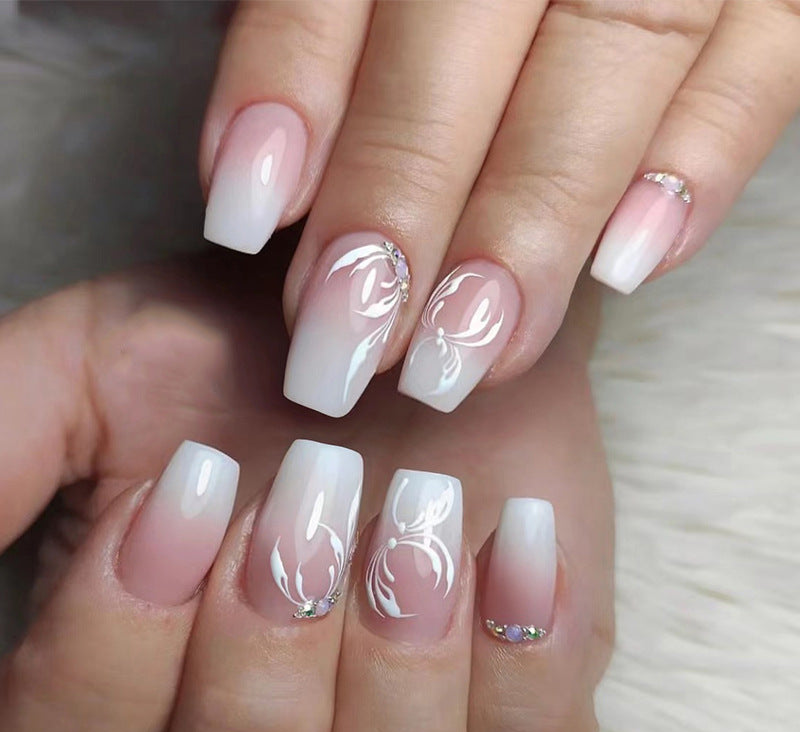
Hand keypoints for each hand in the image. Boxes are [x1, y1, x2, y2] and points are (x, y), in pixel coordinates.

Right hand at [0, 242, 612, 731]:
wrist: (410, 338)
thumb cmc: (254, 352)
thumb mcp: (96, 373)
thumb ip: (1, 448)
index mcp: (125, 715)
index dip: (108, 659)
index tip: (190, 492)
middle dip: (264, 659)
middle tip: (312, 491)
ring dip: (396, 663)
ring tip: (416, 509)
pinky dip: (522, 672)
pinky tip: (513, 541)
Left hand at [200, 0, 799, 417]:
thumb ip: (327, 25)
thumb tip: (282, 181)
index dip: (294, 84)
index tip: (246, 216)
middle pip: (474, 27)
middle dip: (408, 196)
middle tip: (352, 343)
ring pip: (619, 54)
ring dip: (537, 220)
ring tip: (471, 352)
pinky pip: (768, 63)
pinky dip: (701, 163)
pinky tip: (631, 268)